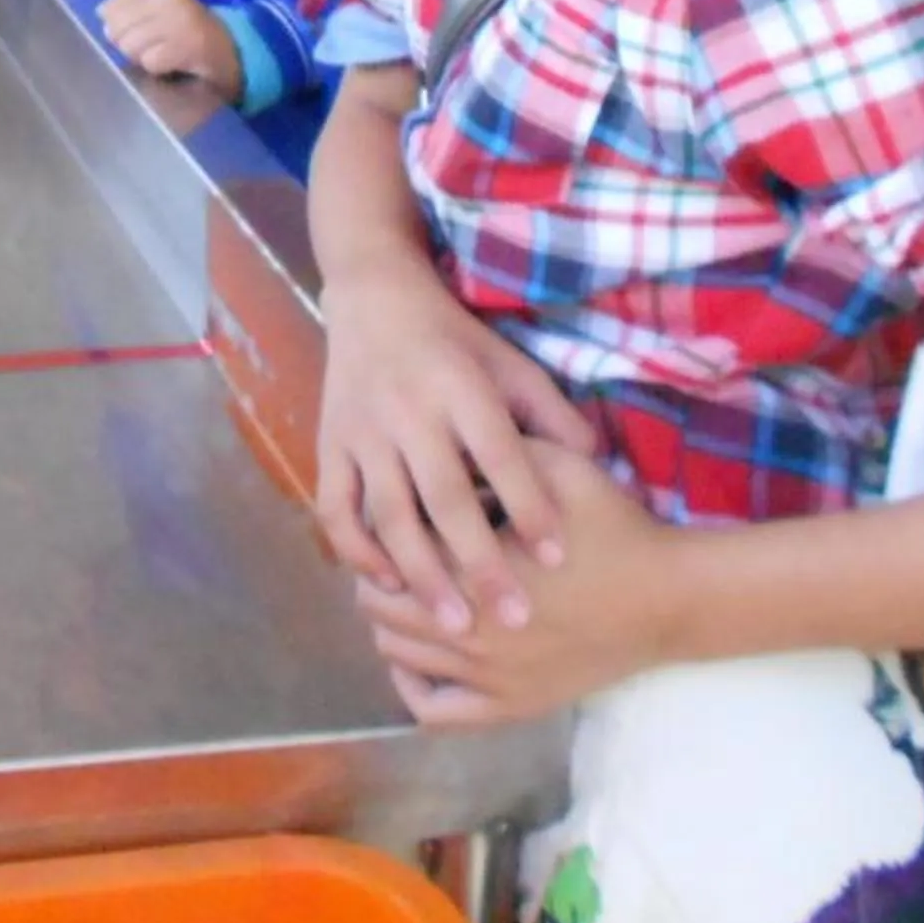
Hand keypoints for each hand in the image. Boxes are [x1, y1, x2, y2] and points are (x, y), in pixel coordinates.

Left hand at [99, 0, 242, 101]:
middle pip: (118, 27)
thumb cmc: (187, 31)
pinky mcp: (188, 47)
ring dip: (142, 57)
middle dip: (127, 43)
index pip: (112, 7)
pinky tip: (171, 65)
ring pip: (130, 45)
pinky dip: (157, 68)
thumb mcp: (158, 9)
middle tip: (151, 46)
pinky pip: (150, 61)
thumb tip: (101, 10)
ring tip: (162, 54)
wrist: (232, 50)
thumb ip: (127, 5)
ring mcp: (180, 23)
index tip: (140, 30)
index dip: (118, 25)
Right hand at [314, 270, 597, 638]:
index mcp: (461, 387)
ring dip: (422, 574)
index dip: (530, 506)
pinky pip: (336, 507)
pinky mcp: (328, 443)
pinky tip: (388, 584)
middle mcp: (409, 411)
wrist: (373, 297)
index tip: (557, 559)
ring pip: (390, 514)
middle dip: (480, 563)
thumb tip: (595, 467)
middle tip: (513, 619)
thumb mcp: (510, 363)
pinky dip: (358, 550)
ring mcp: (363, 431)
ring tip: (454, 625)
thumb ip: (551, 414)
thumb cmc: (455, 340)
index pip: (500, 455)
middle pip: (446, 498)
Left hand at [355, 443, 675, 723]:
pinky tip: (417, 660)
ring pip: (396, 655)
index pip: (390, 553)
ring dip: (391, 624)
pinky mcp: (511, 706)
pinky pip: (434, 713)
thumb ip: (493, 455)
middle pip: (379, 607)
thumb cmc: (615, 527)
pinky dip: (411, 687)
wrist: (670, 598)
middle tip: (396, 555)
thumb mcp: (557, 467)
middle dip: (380, 577)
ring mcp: (490, 677)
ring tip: (408, 597)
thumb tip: (438, 450)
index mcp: (475, 568)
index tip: (395, 515)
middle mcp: (471, 630)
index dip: (384, 531)